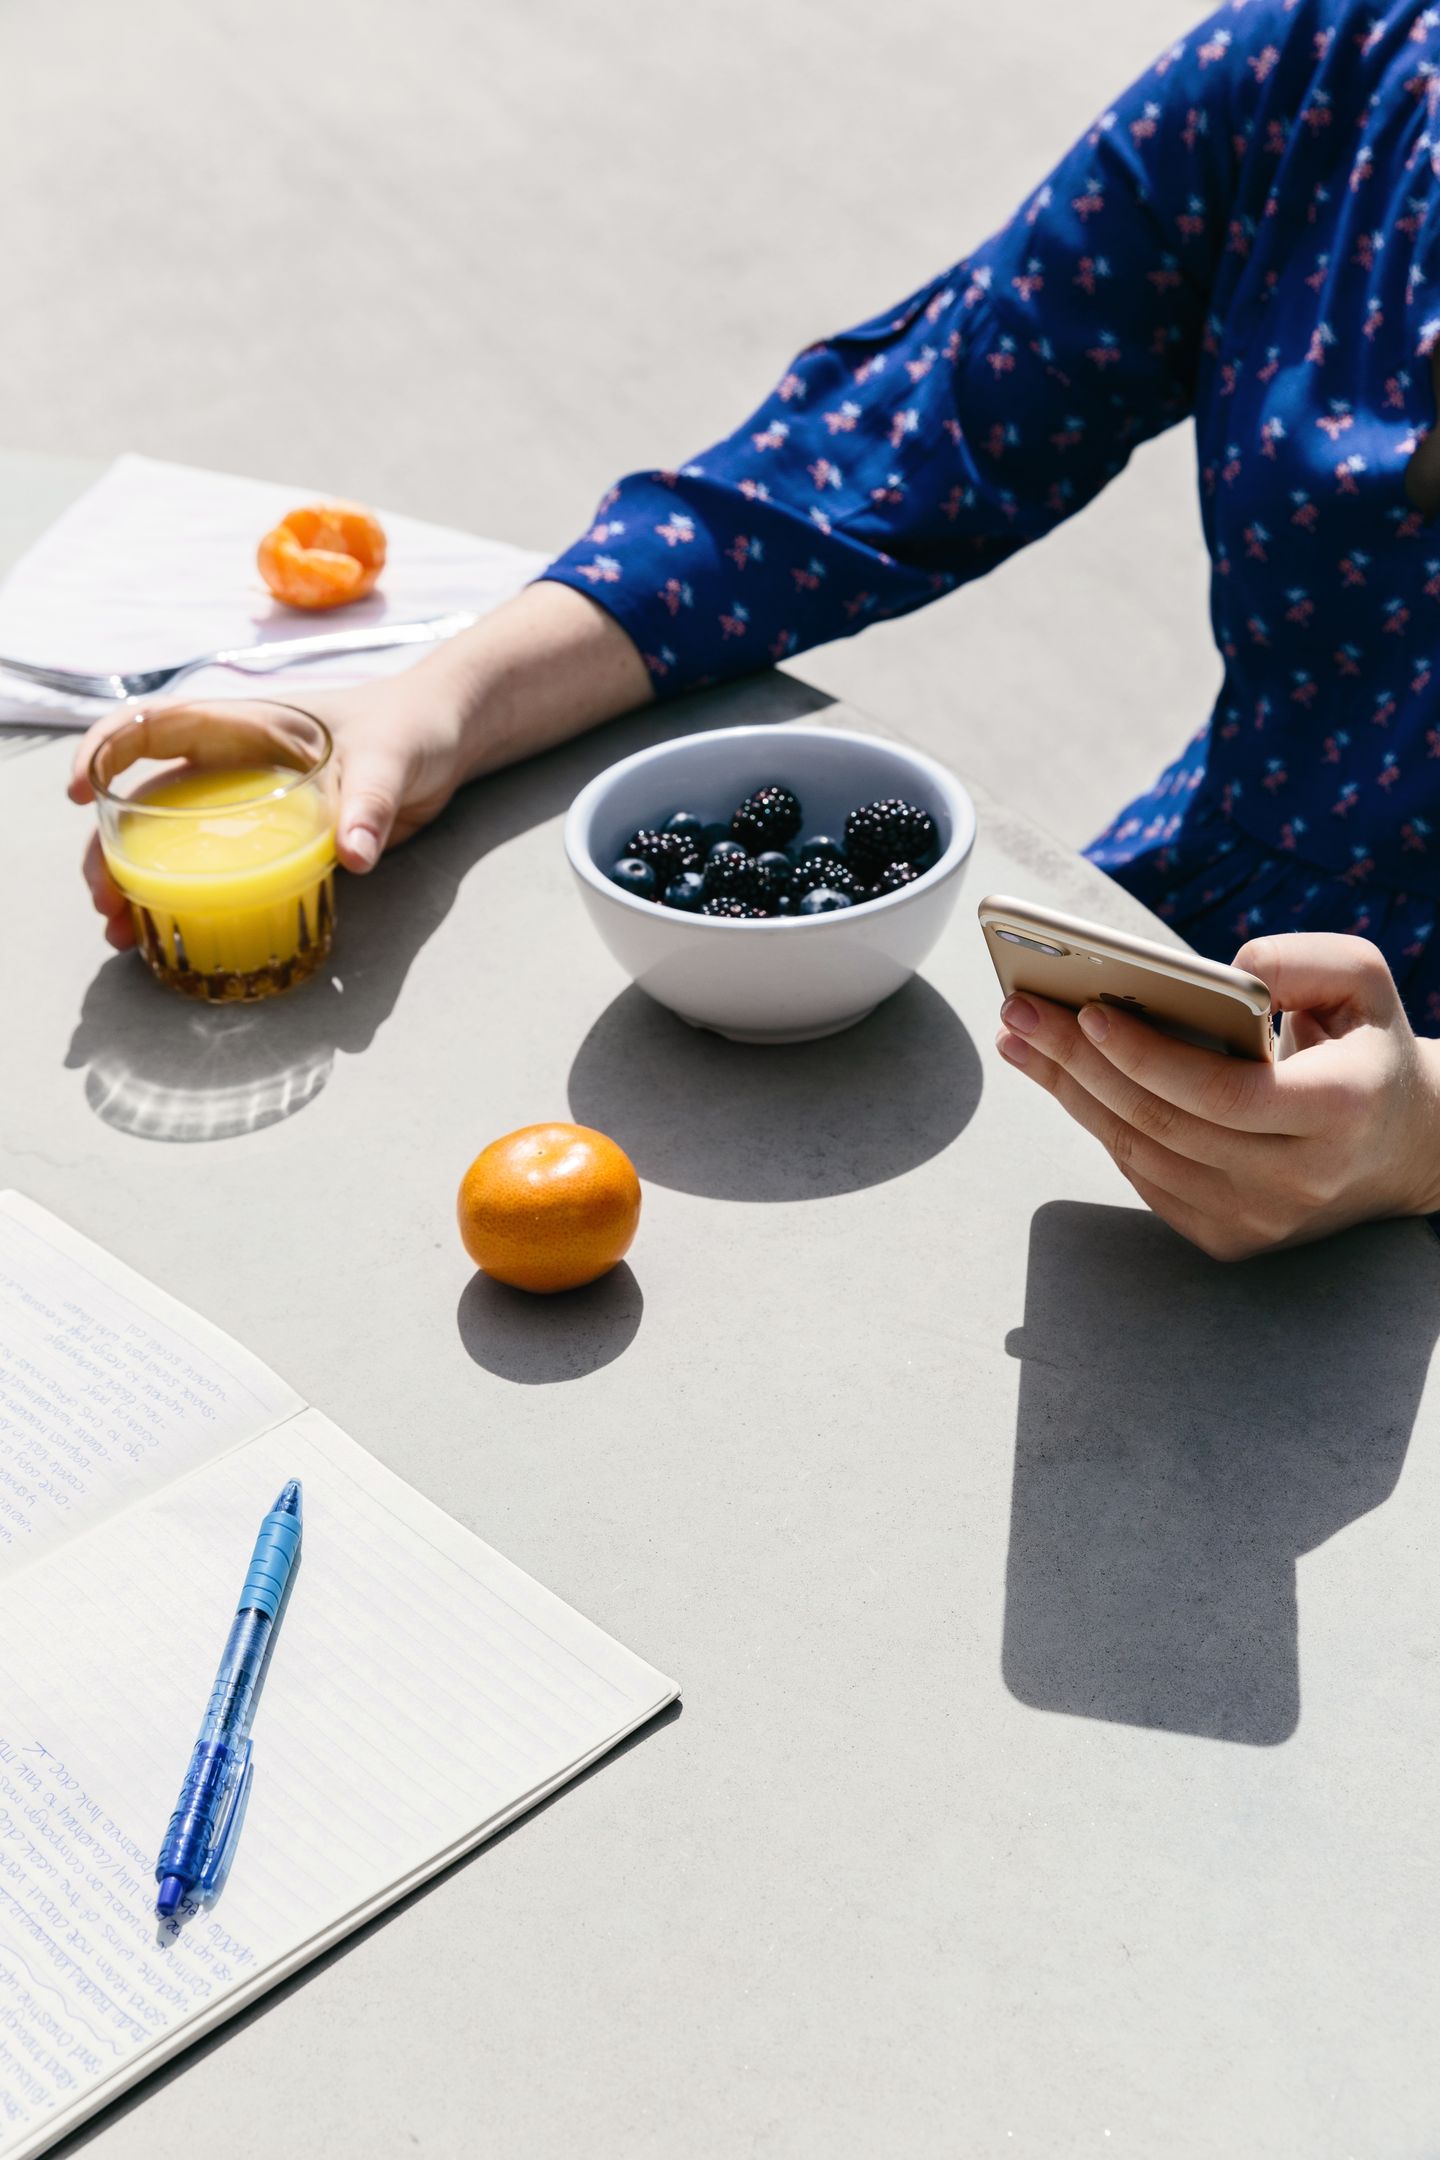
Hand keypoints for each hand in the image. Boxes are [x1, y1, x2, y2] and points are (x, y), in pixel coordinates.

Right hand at [66, 580, 651, 948]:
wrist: (449, 737)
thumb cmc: (415, 727)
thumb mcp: (394, 758)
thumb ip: (372, 803)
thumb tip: (356, 856)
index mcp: (246, 724)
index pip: (151, 726)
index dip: (105, 753)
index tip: (84, 795)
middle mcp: (233, 760)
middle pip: (145, 798)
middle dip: (111, 846)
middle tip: (106, 901)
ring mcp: (249, 800)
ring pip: (171, 837)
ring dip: (137, 879)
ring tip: (121, 930)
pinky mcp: (274, 835)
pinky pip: (217, 864)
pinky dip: (186, 895)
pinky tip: (169, 931)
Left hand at [995, 933, 1439, 1258]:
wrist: (1404, 1145)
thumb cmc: (1368, 1045)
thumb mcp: (1364, 981)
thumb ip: (1300, 959)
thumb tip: (1218, 971)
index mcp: (1340, 1111)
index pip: (1224, 1095)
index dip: (1149, 1057)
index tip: (1089, 1010)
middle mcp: (1299, 1179)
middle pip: (1164, 1124)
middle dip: (1079, 1063)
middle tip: (1020, 1010)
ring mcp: (1260, 1220)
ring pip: (1141, 1154)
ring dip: (1070, 1093)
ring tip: (1021, 1037)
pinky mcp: (1229, 1239)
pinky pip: (1144, 1178)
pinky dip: (1097, 1125)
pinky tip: (1060, 1078)